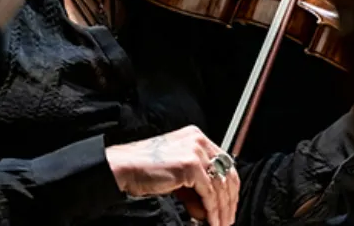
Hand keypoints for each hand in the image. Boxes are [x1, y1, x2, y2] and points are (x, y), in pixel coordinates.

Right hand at [105, 125, 238, 225]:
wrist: (123, 167)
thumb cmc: (144, 169)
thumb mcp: (176, 175)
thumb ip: (195, 186)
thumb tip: (208, 208)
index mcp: (196, 137)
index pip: (224, 163)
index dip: (229, 187)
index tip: (229, 205)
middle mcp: (198, 140)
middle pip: (227, 173)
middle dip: (230, 201)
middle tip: (228, 219)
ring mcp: (195, 150)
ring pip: (220, 185)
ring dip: (222, 210)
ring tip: (221, 224)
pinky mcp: (191, 164)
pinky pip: (209, 193)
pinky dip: (212, 211)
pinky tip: (211, 221)